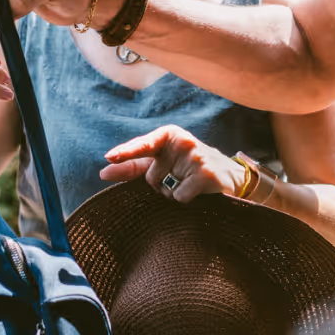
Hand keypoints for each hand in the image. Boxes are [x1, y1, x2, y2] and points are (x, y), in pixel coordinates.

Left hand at [100, 125, 247, 202]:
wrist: (230, 176)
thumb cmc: (189, 167)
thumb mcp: (162, 161)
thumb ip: (132, 166)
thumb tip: (104, 171)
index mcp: (169, 135)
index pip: (144, 144)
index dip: (126, 152)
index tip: (109, 157)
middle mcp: (182, 142)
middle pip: (151, 177)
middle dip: (160, 184)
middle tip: (180, 178)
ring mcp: (195, 157)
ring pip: (164, 189)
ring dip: (173, 193)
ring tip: (190, 183)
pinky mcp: (205, 174)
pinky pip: (179, 197)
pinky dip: (186, 199)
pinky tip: (199, 191)